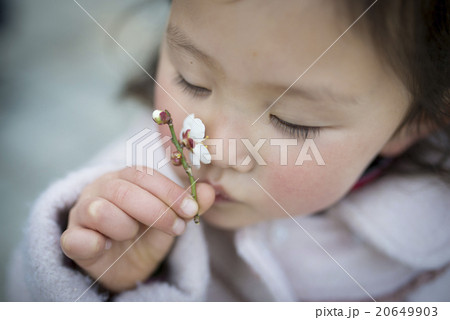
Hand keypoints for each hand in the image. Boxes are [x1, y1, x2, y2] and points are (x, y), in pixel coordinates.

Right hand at [60, 166, 214, 292]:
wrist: (124, 265)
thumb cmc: (146, 234)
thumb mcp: (171, 219)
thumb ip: (189, 206)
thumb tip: (210, 191)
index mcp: (125, 179)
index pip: (144, 175)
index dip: (169, 192)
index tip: (191, 210)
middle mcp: (101, 189)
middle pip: (124, 190)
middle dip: (155, 210)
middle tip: (176, 228)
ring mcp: (82, 213)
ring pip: (99, 209)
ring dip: (124, 225)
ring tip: (132, 235)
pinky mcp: (72, 239)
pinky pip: (74, 238)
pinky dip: (92, 243)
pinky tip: (106, 247)